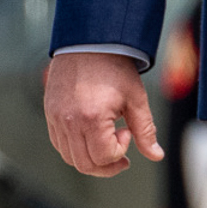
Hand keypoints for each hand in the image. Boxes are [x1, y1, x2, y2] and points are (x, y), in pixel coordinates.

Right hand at [44, 51, 163, 176]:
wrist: (88, 41)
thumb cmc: (113, 66)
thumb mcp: (135, 99)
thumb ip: (145, 130)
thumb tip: (156, 155)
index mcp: (91, 118)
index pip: (103, 157)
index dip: (120, 152)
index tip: (127, 132)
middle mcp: (68, 121)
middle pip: (85, 164)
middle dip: (107, 166)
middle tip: (121, 156)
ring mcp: (55, 118)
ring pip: (69, 157)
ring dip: (90, 159)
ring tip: (106, 145)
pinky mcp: (50, 113)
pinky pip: (59, 143)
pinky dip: (75, 148)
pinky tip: (90, 137)